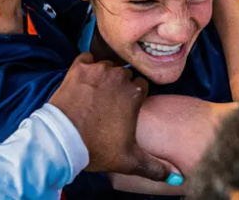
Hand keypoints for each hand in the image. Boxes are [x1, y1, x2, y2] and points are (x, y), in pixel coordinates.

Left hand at [49, 54, 181, 183]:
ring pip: (107, 66)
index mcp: (135, 93)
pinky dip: (86, 67)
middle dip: (119, 86)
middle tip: (108, 102)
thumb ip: (155, 167)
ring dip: (103, 76)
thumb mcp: (129, 160)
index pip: (141, 86)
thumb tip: (177, 178)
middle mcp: (119, 77)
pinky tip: (83, 82)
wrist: (62, 141)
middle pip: (125, 75)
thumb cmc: (96, 148)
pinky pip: (87, 59)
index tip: (125, 107)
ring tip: (95, 94)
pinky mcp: (78, 68)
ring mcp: (98, 70)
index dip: (133, 97)